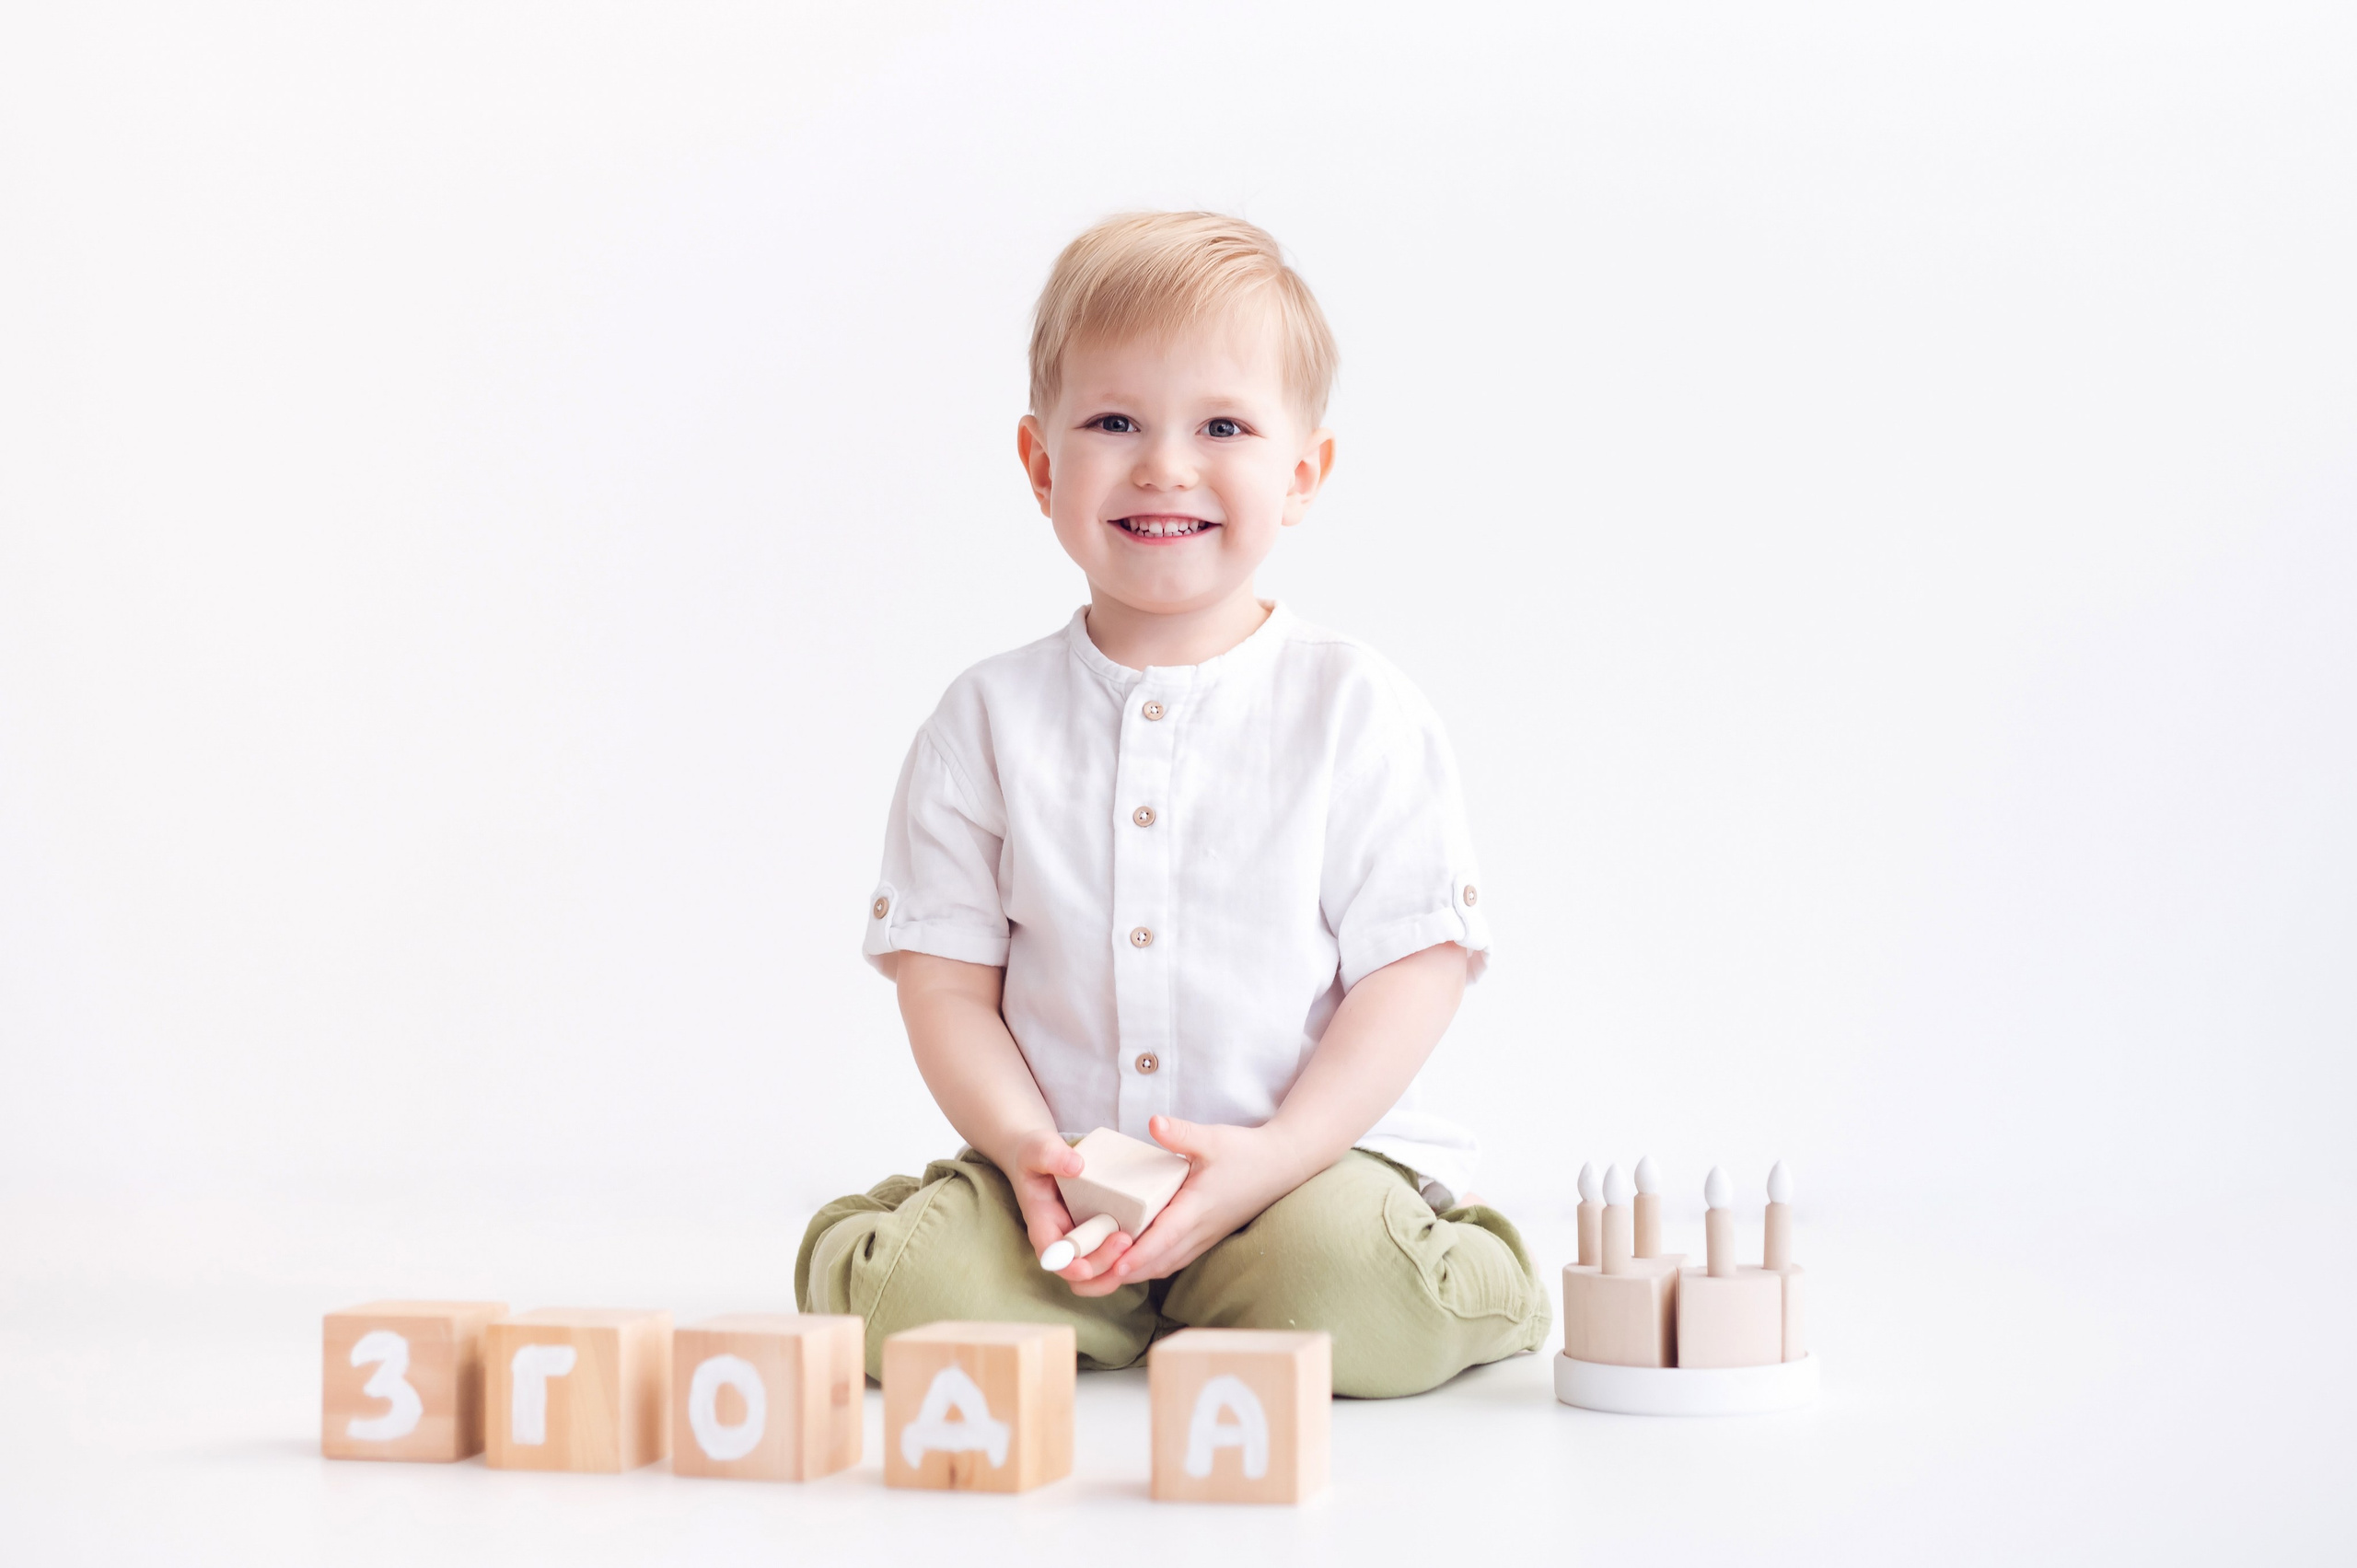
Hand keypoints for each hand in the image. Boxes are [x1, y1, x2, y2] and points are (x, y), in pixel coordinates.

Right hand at [1000, 1129, 1144, 1286]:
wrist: (1041, 1155)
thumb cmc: (1035, 1154)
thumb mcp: (1037, 1149)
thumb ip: (1050, 1155)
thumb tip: (1076, 1166)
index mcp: (1042, 1221)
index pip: (1052, 1255)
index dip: (1068, 1267)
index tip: (1085, 1268)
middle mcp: (1061, 1236)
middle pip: (1078, 1269)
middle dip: (1101, 1264)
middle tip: (1125, 1240)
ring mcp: (1081, 1236)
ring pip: (1097, 1270)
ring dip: (1115, 1267)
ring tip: (1135, 1244)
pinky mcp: (1098, 1231)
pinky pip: (1112, 1254)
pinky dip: (1126, 1255)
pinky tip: (1145, 1242)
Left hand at [1062, 1116, 1311, 1297]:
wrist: (1281, 1166)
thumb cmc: (1246, 1152)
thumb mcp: (1212, 1138)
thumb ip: (1182, 1133)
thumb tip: (1154, 1122)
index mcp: (1197, 1208)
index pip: (1164, 1238)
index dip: (1138, 1255)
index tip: (1114, 1266)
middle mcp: (1199, 1230)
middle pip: (1156, 1262)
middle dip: (1122, 1273)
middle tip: (1086, 1276)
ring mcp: (1202, 1238)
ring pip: (1162, 1265)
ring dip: (1132, 1273)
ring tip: (1096, 1274)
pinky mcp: (1203, 1237)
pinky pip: (1170, 1259)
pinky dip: (1147, 1265)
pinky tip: (1125, 1261)